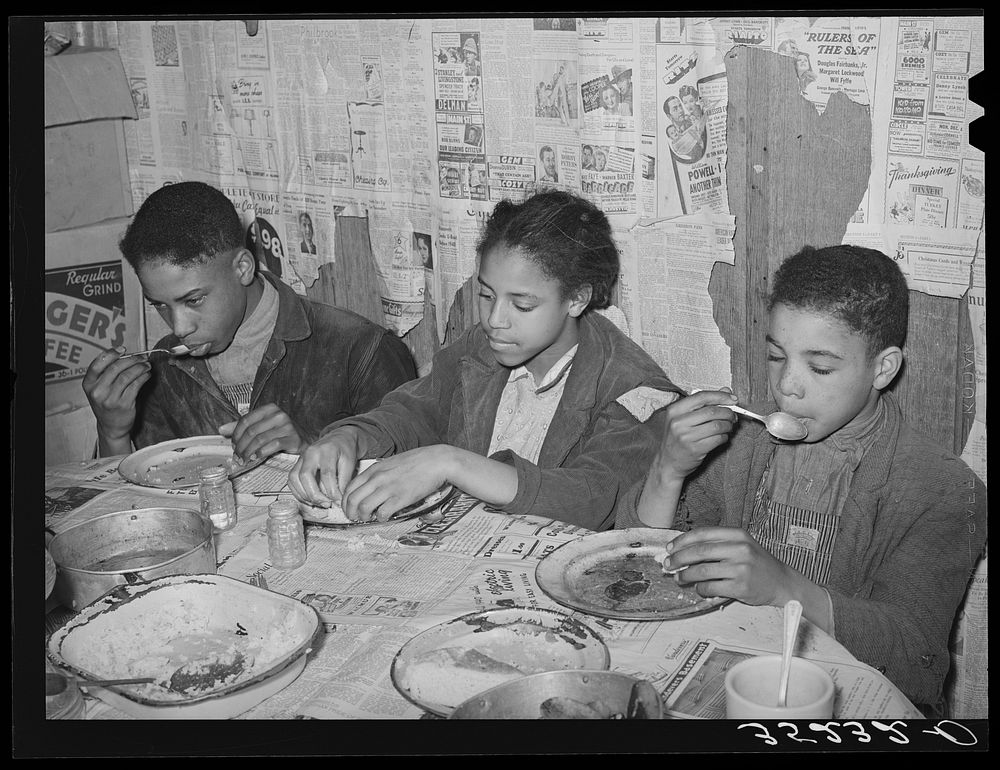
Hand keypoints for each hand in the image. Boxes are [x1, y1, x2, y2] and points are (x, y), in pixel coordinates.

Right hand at [82, 347, 151, 450]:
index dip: (111, 354)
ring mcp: (110, 399)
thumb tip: (125, 354)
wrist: (111, 426)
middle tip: (141, 357)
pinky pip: (136, 385)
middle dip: (132, 360)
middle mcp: (97, 391)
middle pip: (115, 368)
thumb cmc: (106, 403)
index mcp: (88, 384)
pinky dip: (144, 377)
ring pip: (127, 376)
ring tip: (147, 365)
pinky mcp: (124, 404)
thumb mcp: (99, 388)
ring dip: (140, 367)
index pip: (97, 364)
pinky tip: (147, 374)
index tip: (122, 349)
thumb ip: (106, 373)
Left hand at [219, 403, 305, 462]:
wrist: (306, 440)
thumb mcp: (262, 427)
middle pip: (251, 431)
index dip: (236, 435)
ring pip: (260, 440)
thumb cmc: (282, 434)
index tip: (233, 446)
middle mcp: (279, 415)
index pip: (246, 420)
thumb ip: (243, 427)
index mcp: (269, 409)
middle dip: (241, 446)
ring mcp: (287, 426)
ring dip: (248, 452)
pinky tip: (256, 458)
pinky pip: (272, 446)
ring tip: (244, 460)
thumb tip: (221, 429)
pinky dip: (261, 453)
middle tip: (237, 457)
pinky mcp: (294, 439)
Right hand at [287, 428, 362, 507]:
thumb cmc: (345, 449)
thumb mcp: (350, 463)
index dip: (332, 491)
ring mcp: (301, 458)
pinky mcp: (297, 464)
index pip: (327, 474)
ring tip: (319, 503)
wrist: (339, 438)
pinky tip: (310, 499)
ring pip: (295, 479)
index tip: (338, 501)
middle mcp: (310, 452)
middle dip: (315, 495)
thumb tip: (338, 500)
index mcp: (326, 450)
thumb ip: (344, 481)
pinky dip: (298, 493)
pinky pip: (291, 481)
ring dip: (305, 496)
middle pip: (306, 476)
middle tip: (327, 504)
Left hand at [340, 446, 452, 522]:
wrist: (437, 461)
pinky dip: (381, 518)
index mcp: (375, 469)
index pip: (349, 488)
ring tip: (369, 518)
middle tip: (355, 518)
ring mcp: (388, 488)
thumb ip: (379, 474)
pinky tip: (385, 516)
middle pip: (352, 500)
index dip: (345, 502)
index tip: (349, 509)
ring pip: (363, 508)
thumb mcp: (392, 463)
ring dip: (364, 517)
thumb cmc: (417, 461)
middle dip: (350, 513)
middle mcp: (378, 478)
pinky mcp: (401, 498)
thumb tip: (371, 488)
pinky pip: (382, 513)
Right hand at [651, 389, 738, 482]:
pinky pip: (718, 439)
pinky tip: (722, 437)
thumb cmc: (677, 438)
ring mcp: (686, 436)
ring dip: (728, 426)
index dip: (720, 396)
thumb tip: (726, 391)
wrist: (668, 462)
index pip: (701, 397)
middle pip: (712, 411)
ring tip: (728, 427)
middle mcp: (678, 422)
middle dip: (728, 413)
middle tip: (733, 416)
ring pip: (717, 425)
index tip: (733, 399)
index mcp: (674, 410)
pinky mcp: (695, 449)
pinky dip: (724, 437)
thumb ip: (704, 403)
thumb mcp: (684, 418)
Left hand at [661, 527, 797, 606]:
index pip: (703, 534)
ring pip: (702, 571)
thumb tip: (683, 549)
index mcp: (738, 534)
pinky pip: (711, 587)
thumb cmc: (756, 563)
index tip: (670, 548)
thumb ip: (717, 544)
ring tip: (679, 578)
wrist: (782, 582)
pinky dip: (700, 589)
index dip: (682, 541)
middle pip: (699, 552)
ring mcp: (741, 568)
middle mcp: (740, 549)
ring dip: (686, 575)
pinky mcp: (741, 587)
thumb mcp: (741, 545)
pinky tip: (699, 588)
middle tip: (668, 564)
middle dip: (679, 558)